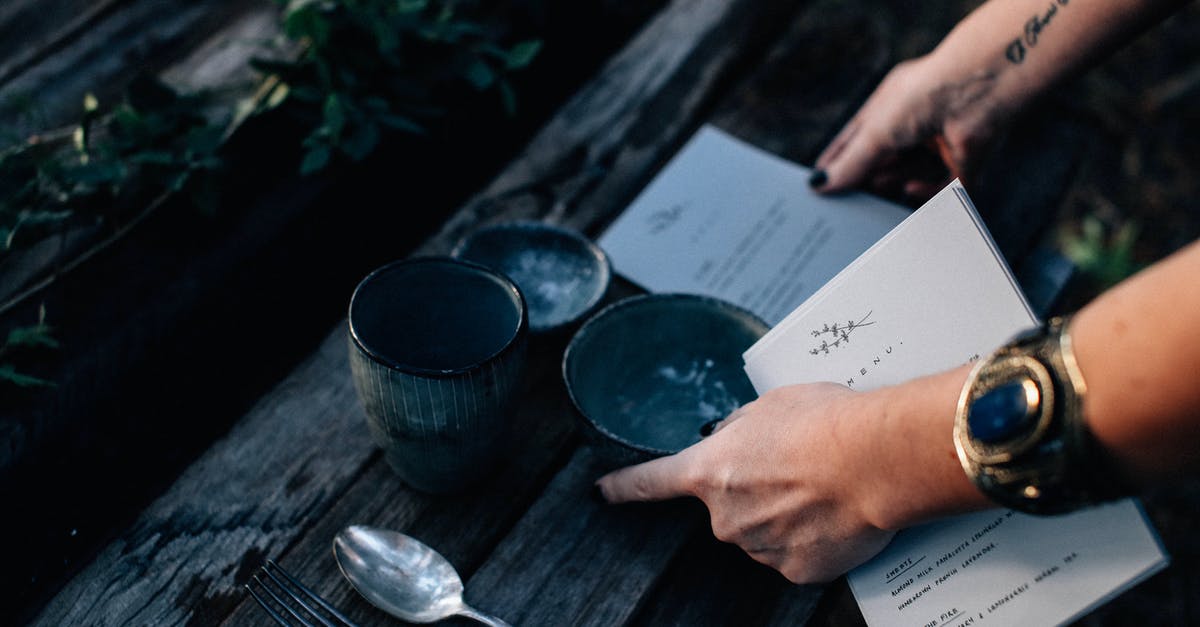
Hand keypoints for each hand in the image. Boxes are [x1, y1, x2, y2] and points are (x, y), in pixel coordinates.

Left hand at [594, 382, 896, 583]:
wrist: (873, 460)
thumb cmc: (824, 422)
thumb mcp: (768, 406)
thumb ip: (739, 430)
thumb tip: (733, 440)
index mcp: (709, 470)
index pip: (651, 481)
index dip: (625, 486)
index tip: (603, 491)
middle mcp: (725, 516)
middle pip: (728, 508)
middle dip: (754, 492)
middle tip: (795, 469)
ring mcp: (759, 547)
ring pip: (763, 532)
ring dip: (785, 515)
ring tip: (823, 487)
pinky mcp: (796, 570)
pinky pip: (797, 554)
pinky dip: (813, 540)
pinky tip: (834, 516)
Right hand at [812, 54, 1006, 198]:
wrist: (981, 89)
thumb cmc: (924, 94)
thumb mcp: (876, 131)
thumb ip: (850, 163)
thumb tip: (818, 186)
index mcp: (888, 109)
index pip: (856, 141)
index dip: (838, 162)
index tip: (819, 186)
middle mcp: (914, 126)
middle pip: (882, 164)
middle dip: (866, 181)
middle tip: (846, 202)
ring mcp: (940, 145)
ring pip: (909, 178)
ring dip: (893, 185)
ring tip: (878, 190)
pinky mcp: (964, 165)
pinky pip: (941, 192)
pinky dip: (926, 195)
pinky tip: (910, 188)